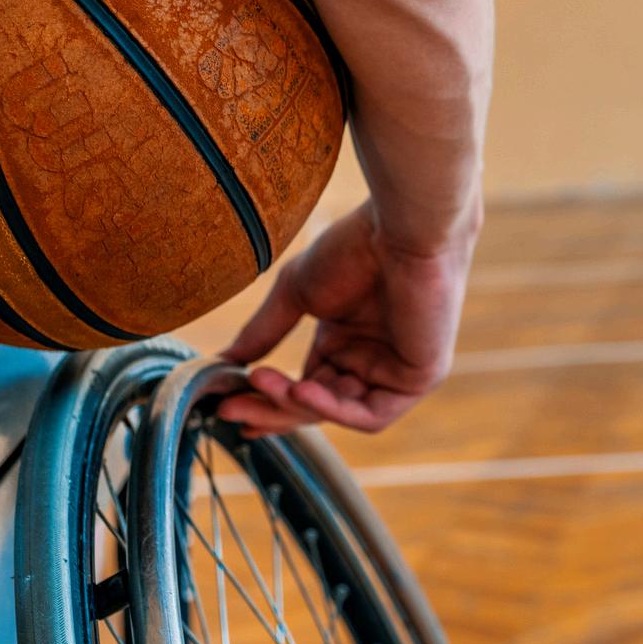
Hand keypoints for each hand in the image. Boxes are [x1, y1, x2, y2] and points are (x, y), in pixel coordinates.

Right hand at [213, 201, 473, 435]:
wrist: (398, 228)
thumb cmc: (354, 247)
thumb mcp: (297, 293)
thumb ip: (263, 332)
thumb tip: (222, 363)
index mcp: (345, 341)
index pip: (303, 388)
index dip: (266, 403)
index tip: (224, 408)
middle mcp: (371, 360)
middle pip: (315, 406)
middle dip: (271, 410)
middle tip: (228, 410)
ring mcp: (397, 372)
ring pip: (337, 412)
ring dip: (294, 405)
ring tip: (259, 383)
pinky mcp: (420, 378)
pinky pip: (371, 415)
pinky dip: (332, 409)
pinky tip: (300, 390)